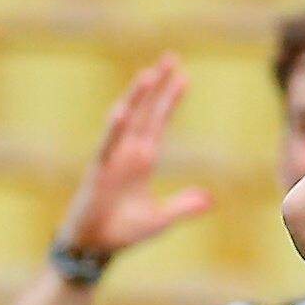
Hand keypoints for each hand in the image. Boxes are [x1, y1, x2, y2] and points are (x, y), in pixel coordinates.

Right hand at [57, 57, 211, 263]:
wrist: (94, 246)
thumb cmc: (123, 232)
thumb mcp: (159, 219)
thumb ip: (183, 207)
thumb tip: (210, 200)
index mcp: (144, 160)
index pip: (160, 123)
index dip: (171, 100)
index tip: (184, 76)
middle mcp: (129, 153)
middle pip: (147, 112)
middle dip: (159, 86)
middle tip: (171, 57)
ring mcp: (113, 158)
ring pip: (127, 121)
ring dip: (137, 98)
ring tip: (149, 74)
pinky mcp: (99, 170)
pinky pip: (107, 146)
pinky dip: (114, 129)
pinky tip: (122, 110)